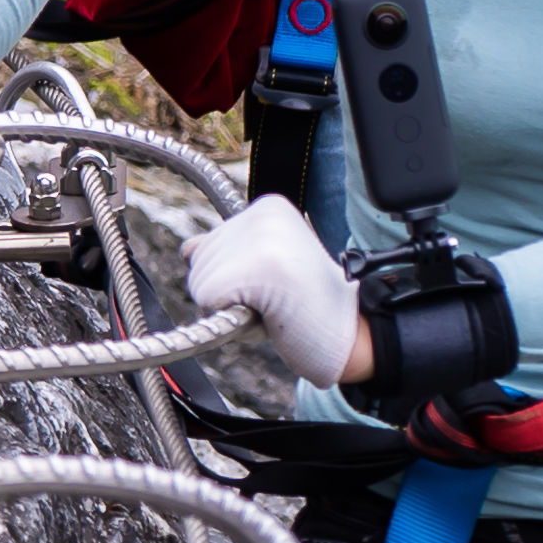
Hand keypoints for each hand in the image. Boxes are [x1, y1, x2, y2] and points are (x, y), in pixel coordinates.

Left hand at [185, 195, 363, 384]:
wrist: (354, 335)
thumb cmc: (309, 308)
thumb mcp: (264, 266)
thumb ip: (227, 253)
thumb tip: (187, 249)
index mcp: (268, 207)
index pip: (209, 246)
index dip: (235, 281)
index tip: (277, 286)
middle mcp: (262, 213)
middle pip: (200, 265)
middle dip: (231, 295)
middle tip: (278, 301)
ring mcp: (260, 238)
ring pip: (201, 284)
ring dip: (233, 310)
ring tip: (277, 308)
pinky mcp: (257, 267)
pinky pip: (208, 301)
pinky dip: (234, 322)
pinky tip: (271, 317)